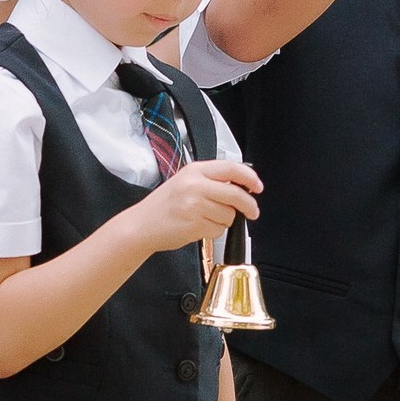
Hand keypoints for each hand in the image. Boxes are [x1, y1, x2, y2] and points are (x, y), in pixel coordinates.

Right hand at [121, 159, 259, 255]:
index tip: (258, 186)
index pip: (232, 168)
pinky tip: (198, 227)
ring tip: (204, 219)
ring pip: (229, 215)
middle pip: (236, 194)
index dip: (250, 177)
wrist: (141, 225)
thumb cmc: (164, 205)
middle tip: (252, 212)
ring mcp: (195, 205)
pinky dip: (213, 232)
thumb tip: (242, 186)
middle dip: (249, 206)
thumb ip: (212, 180)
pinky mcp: (195, 224)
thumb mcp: (186, 181)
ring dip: (224, 221)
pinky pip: (219, 230)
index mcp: (195, 170)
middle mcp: (195, 185)